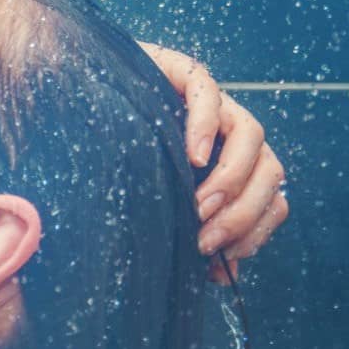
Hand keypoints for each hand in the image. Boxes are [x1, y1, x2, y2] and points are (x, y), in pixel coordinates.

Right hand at [139, 42, 289, 285]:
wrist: (77, 105)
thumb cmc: (115, 162)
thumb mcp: (155, 206)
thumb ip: (187, 232)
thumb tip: (218, 274)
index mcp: (231, 165)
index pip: (270, 196)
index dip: (257, 228)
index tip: (224, 256)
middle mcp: (228, 135)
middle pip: (269, 170)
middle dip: (243, 213)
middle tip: (207, 240)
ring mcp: (211, 103)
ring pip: (251, 136)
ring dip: (232, 179)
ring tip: (199, 206)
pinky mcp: (183, 74)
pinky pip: (208, 94)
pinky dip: (206, 126)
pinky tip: (192, 156)